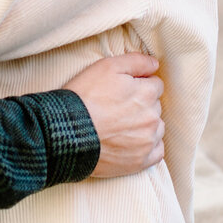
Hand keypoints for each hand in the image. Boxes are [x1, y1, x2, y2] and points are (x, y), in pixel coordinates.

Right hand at [64, 53, 164, 177]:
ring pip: (156, 128)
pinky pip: (156, 152)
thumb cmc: (84, 97)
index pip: (155, 85)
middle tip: (116, 108)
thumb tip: (155, 64)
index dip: (138, 85)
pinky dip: (147, 147)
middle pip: (155, 106)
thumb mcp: (107, 66)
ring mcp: (147, 141)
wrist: (66, 132)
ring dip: (144, 126)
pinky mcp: (140, 161)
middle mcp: (152, 117)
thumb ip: (136, 61)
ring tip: (120, 126)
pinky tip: (131, 143)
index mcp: (147, 93)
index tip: (122, 91)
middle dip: (141, 105)